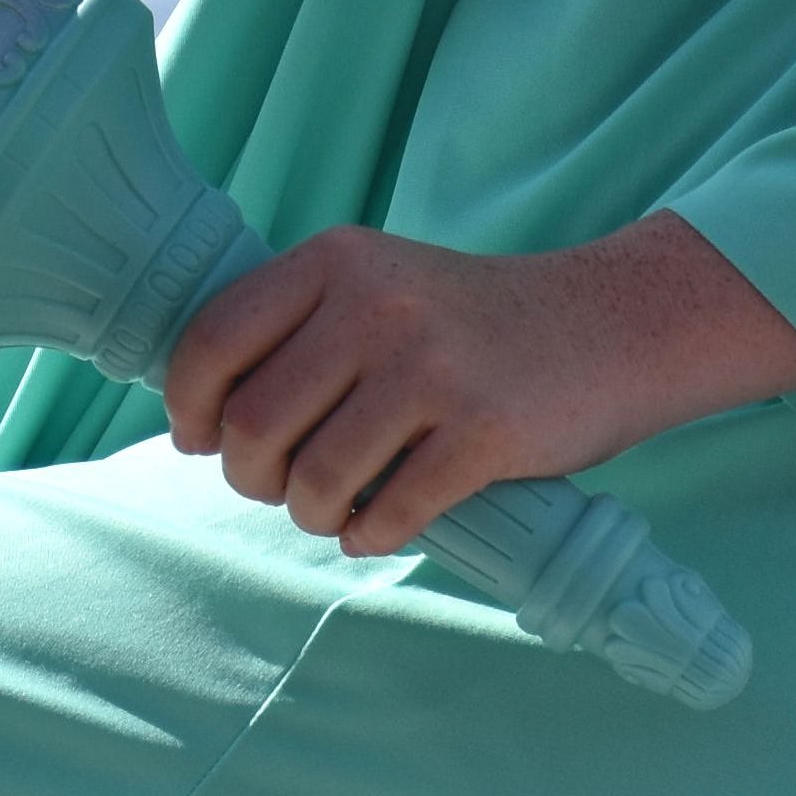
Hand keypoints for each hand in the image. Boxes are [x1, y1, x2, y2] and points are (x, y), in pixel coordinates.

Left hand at [161, 215, 795, 560]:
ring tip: (334, 509)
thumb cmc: (467, 324)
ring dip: (313, 515)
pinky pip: (392, 512)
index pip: (213, 339)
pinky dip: (371, 535)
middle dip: (252, 478)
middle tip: (280, 487)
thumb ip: (295, 329)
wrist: (605, 325)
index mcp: (336, 260)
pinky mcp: (486, 432)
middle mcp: (376, 305)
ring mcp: (433, 368)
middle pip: (256, 425)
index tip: (201, 439)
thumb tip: (198, 418)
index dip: (189, 406)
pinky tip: (380, 526)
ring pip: (316, 480)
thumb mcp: (377, 285)